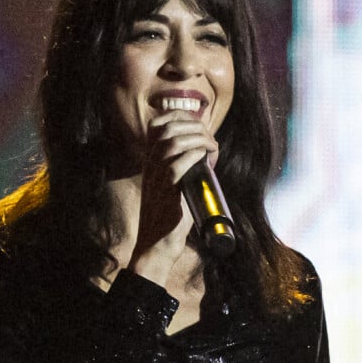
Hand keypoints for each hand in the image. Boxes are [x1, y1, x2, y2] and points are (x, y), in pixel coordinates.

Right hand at [128, 110, 218, 285]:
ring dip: (198, 139)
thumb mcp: (170, 185)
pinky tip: (206, 158)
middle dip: (194, 126)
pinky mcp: (165, 192)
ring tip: (211, 147)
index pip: (158, 125)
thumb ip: (181, 167)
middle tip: (210, 139)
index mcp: (150, 160)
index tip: (200, 124)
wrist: (156, 246)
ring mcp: (156, 177)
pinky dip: (195, 156)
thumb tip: (205, 153)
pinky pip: (177, 165)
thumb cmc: (169, 216)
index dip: (181, 116)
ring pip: (173, 142)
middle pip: (168, 128)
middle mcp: (150, 165)